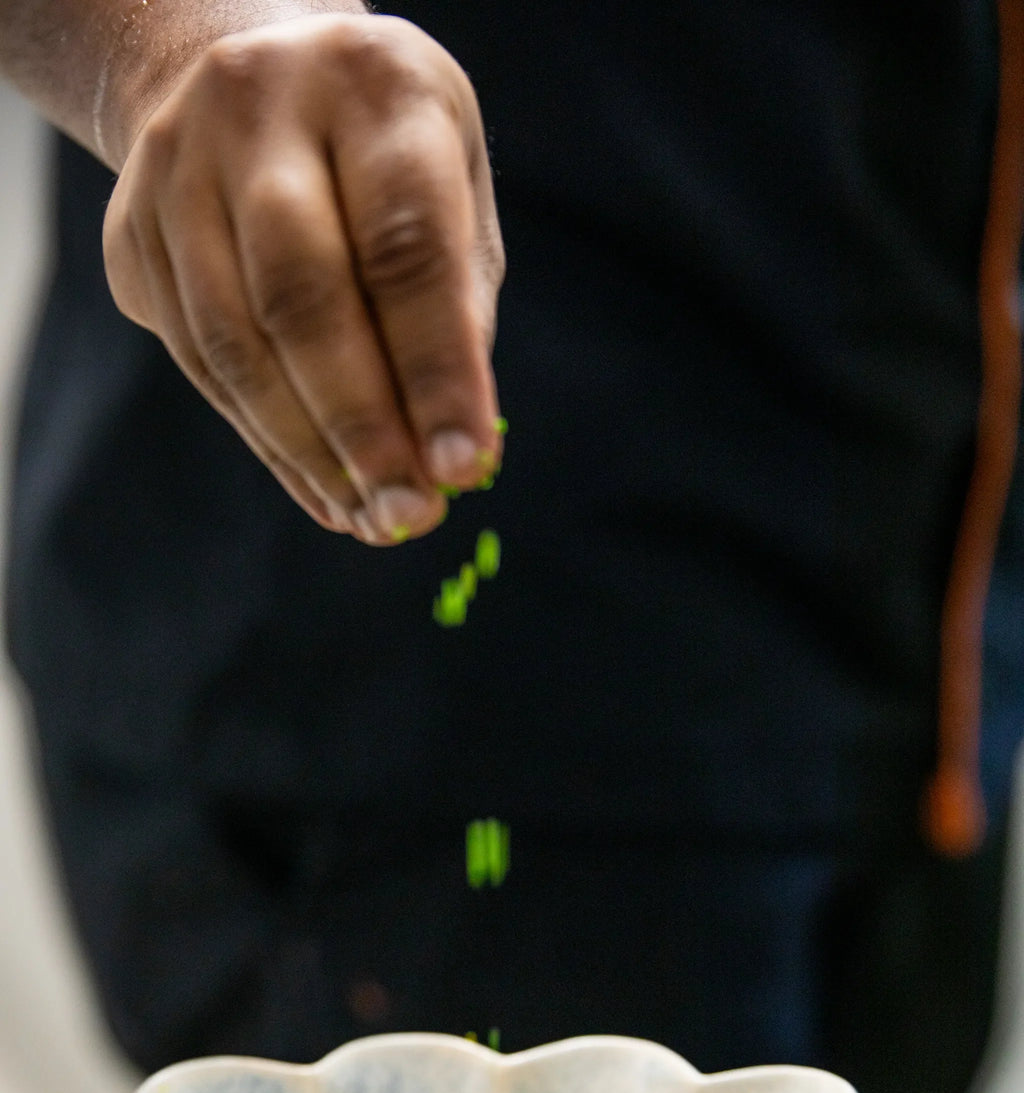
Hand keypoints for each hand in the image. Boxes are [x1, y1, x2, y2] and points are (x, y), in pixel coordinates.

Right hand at [102, 13, 503, 542]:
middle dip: (363, 427)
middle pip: (303, 296)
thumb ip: (457, 307)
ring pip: (235, 341)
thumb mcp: (452, 190)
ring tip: (371, 520)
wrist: (247, 74)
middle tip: (410, 514)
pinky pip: (200, 362)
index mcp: (371, 83)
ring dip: (309, 453)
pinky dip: (267, 441)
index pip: (404, 244)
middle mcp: (259, 107)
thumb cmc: (382, 155)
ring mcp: (177, 166)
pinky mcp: (131, 231)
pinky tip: (323, 491)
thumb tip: (450, 453)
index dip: (435, 368)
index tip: (465, 464)